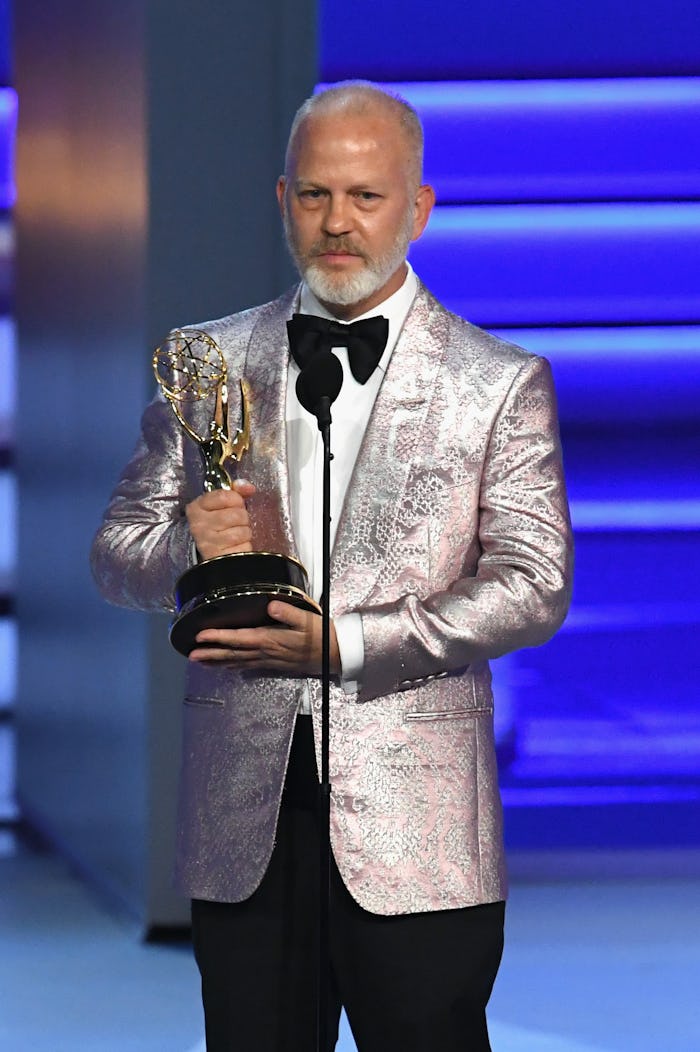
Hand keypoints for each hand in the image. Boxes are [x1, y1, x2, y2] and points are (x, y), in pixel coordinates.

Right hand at [185, 481, 255, 559]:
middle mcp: (199, 525)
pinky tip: (235, 546)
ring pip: (242, 531)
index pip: (224, 496)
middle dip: (242, 517)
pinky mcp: (219, 557)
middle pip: (237, 514)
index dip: (236, 499)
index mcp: (196, 508)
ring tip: (234, 535)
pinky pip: (244, 546)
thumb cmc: (218, 526)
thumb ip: (235, 492)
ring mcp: (208, 542)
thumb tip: (248, 487)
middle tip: (234, 523)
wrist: (211, 553)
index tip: (234, 504)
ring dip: (244, 533)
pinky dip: (244, 546)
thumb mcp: (221, 505)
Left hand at [188, 601, 340, 676]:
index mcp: (270, 639)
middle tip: (191, 655)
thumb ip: (288, 612)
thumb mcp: (306, 619)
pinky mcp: (272, 664)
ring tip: (201, 662)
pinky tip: (225, 667)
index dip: (217, 637)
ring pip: (237, 662)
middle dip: (210, 654)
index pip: (238, 638)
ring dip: (217, 662)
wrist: (333, 655)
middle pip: (232, 654)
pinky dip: (233, 667)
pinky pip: (247, 667)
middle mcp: (265, 652)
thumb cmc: (320, 635)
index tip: (201, 636)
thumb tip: (270, 605)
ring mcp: (268, 660)